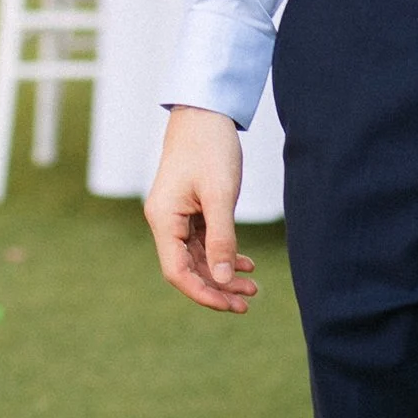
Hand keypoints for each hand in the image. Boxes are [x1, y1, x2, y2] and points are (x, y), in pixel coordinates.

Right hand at [144, 108, 256, 313]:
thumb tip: (222, 279)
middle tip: (249, 301)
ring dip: (223, 273)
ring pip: (197, 257)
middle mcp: (165, 221)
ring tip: (253, 286)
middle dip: (217, 287)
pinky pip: (203, 241)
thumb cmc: (210, 147)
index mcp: (164, 219)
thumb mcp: (220, 195)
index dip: (203, 293)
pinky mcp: (189, 209)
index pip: (177, 272)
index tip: (231, 305)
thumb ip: (221, 239)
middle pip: (188, 268)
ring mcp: (176, 216)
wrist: (204, 112)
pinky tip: (245, 264)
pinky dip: (223, 254)